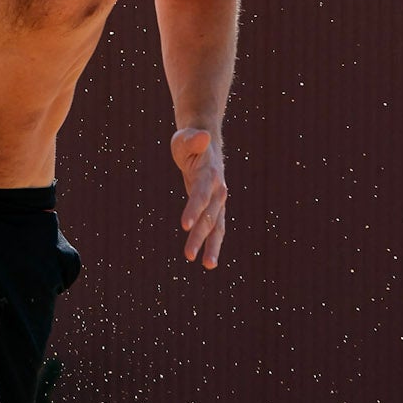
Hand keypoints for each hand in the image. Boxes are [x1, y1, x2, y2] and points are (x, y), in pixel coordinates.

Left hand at [171, 128, 226, 268]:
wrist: (204, 145)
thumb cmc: (191, 142)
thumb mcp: (187, 138)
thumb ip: (193, 140)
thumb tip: (202, 137)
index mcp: (209, 175)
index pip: (201, 195)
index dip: (194, 209)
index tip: (184, 225)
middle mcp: (218, 190)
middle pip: (209, 216)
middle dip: (199, 236)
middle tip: (189, 256)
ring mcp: (218, 201)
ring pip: (216, 227)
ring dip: (211, 246)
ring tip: (207, 265)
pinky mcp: (215, 208)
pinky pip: (215, 228)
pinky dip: (211, 243)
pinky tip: (206, 260)